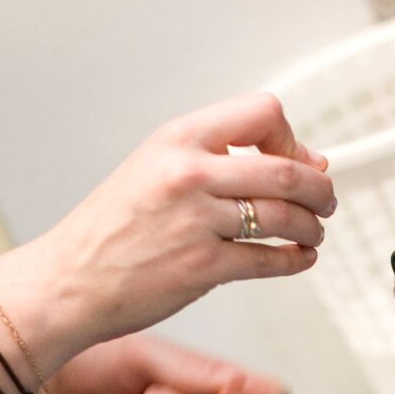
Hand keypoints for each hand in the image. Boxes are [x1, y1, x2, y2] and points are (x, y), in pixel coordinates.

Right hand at [0, 93, 335, 363]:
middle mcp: (188, 174)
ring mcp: (197, 221)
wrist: (68, 281)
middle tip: (325, 201)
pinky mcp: (203, 266)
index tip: (296, 159)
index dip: (291, 137)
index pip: (263, 112)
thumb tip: (306, 160)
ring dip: (313, 227)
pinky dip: (297, 260)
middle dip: (320, 189)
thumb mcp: (156, 170)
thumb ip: (222, 160)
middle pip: (287, 169)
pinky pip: (272, 260)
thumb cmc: (112, 228)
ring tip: (313, 233)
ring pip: (286, 216)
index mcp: (177, 140)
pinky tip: (300, 258)